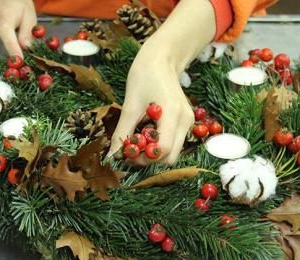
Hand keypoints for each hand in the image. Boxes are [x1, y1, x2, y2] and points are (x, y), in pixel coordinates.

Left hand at [109, 0, 216, 165]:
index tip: (126, 153)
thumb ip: (122, 133)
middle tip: (130, 151)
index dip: (143, 158)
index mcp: (173, 115)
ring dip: (153, 154)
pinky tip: (146, 134)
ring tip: (137, 142)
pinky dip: (158, 145)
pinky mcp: (185, 123)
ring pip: (172, 153)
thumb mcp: (129, 105)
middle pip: (170, 157)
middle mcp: (185, 122)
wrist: (162, 58)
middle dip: (149, 160)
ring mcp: (188, 123)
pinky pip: (172, 143)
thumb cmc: (144, 75)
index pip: (162, 150)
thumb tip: (112, 156)